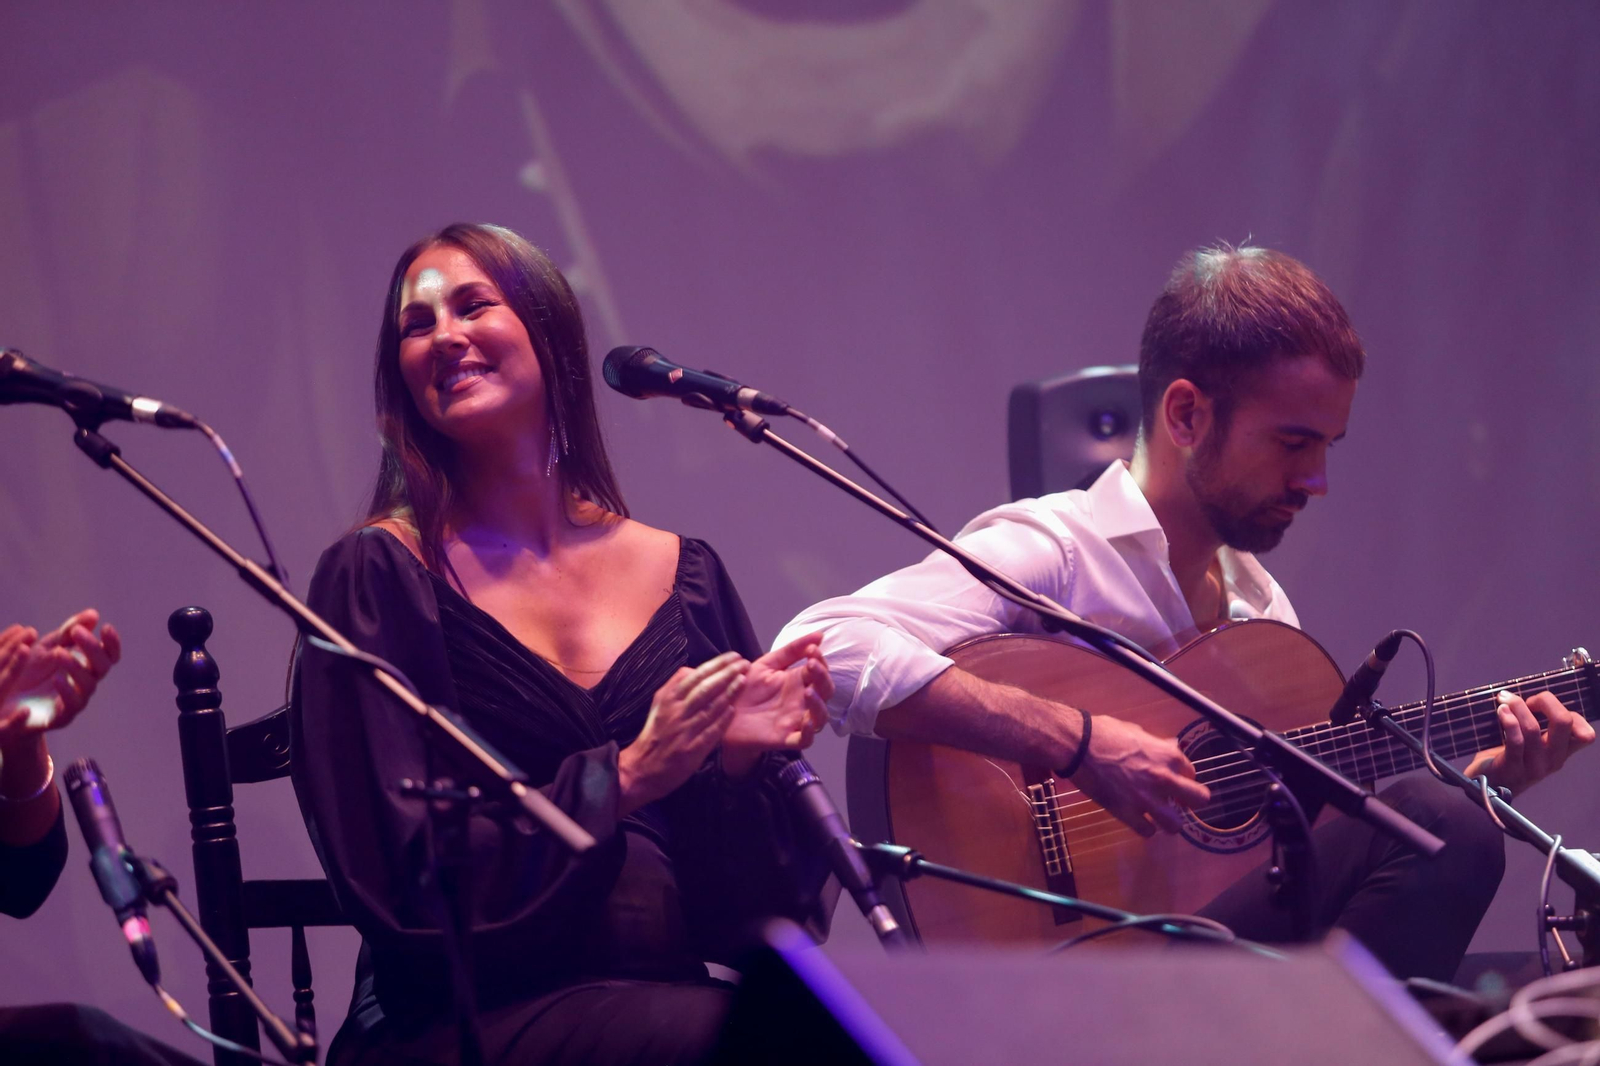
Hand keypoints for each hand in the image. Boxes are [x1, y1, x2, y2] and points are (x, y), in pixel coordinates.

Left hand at [0, 609, 121, 745]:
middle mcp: (86, 683)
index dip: (112, 643)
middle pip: (102, 667)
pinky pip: (70, 705)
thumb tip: (94, 614)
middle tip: (76, 633)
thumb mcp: (47, 648)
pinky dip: (66, 691)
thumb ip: (68, 633)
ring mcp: (76, 700)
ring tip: (60, 653)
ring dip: (76, 667)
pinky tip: (56, 678)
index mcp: (86, 666)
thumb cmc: (31, 674)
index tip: (106, 627)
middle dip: (92, 649)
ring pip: (88, 685)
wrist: (6, 703)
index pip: (109, 655)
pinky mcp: (62, 717)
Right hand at [618, 651, 747, 813]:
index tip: (734, 656)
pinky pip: (710, 732)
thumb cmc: (656, 732)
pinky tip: (734, 709)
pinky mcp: (692, 750)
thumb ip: (675, 686)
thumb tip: (693, 669)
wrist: (643, 767)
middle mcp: (676, 713)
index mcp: (669, 699)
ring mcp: (684, 731)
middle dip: (726, 674)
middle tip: (744, 664)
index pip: (696, 676)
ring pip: (710, 708)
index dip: (716, 665)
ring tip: (743, 680)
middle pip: (705, 689)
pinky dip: (723, 720)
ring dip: (729, 693)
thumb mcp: (659, 704)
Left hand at [721, 631, 832, 775]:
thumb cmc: (746, 689)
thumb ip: (791, 650)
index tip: (811, 649)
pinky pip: (804, 740)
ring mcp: (795, 721)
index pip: (819, 671)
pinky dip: (809, 733)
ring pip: (820, 717)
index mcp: (797, 682)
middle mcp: (801, 701)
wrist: (722, 713)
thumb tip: (819, 634)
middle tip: (812, 665)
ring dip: (819, 705)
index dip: (820, 660)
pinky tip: (805, 722)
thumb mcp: (767, 664)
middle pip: (825, 692)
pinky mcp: (784, 738)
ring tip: (808, 691)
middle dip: (823, 678)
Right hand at [1065, 714, 1209, 836]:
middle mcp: (1164, 779)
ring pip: (1176, 825)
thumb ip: (1157, 745)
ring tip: (1158, 815)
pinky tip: (1137, 818)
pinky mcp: (1127, 814)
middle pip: (1200, 800)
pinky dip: (1144, 827)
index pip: (1192, 773)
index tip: (1174, 779)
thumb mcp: (1137, 732)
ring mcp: (1146, 800)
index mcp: (1169, 756)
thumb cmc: (1104, 733)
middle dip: (1191, 801)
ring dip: (1168, 820)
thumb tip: (1169, 747)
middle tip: (1179, 802)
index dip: (1182, 777)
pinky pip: (1147, 832)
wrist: (1078, 746)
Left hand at [1463, 689, 1593, 793]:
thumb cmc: (1506, 758)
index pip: (1585, 733)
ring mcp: (1533, 766)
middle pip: (1564, 722)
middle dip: (1545, 700)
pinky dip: (1508, 721)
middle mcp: (1552, 760)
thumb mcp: (1530, 743)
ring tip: (1503, 700)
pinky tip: (1501, 711)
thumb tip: (1534, 696)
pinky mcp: (1512, 769)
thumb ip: (1539, 725)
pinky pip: (1514, 741)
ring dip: (1516, 707)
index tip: (1540, 704)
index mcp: (1560, 752)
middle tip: (1524, 699)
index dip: (1568, 711)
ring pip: (1532, 728)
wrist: (1484, 787)